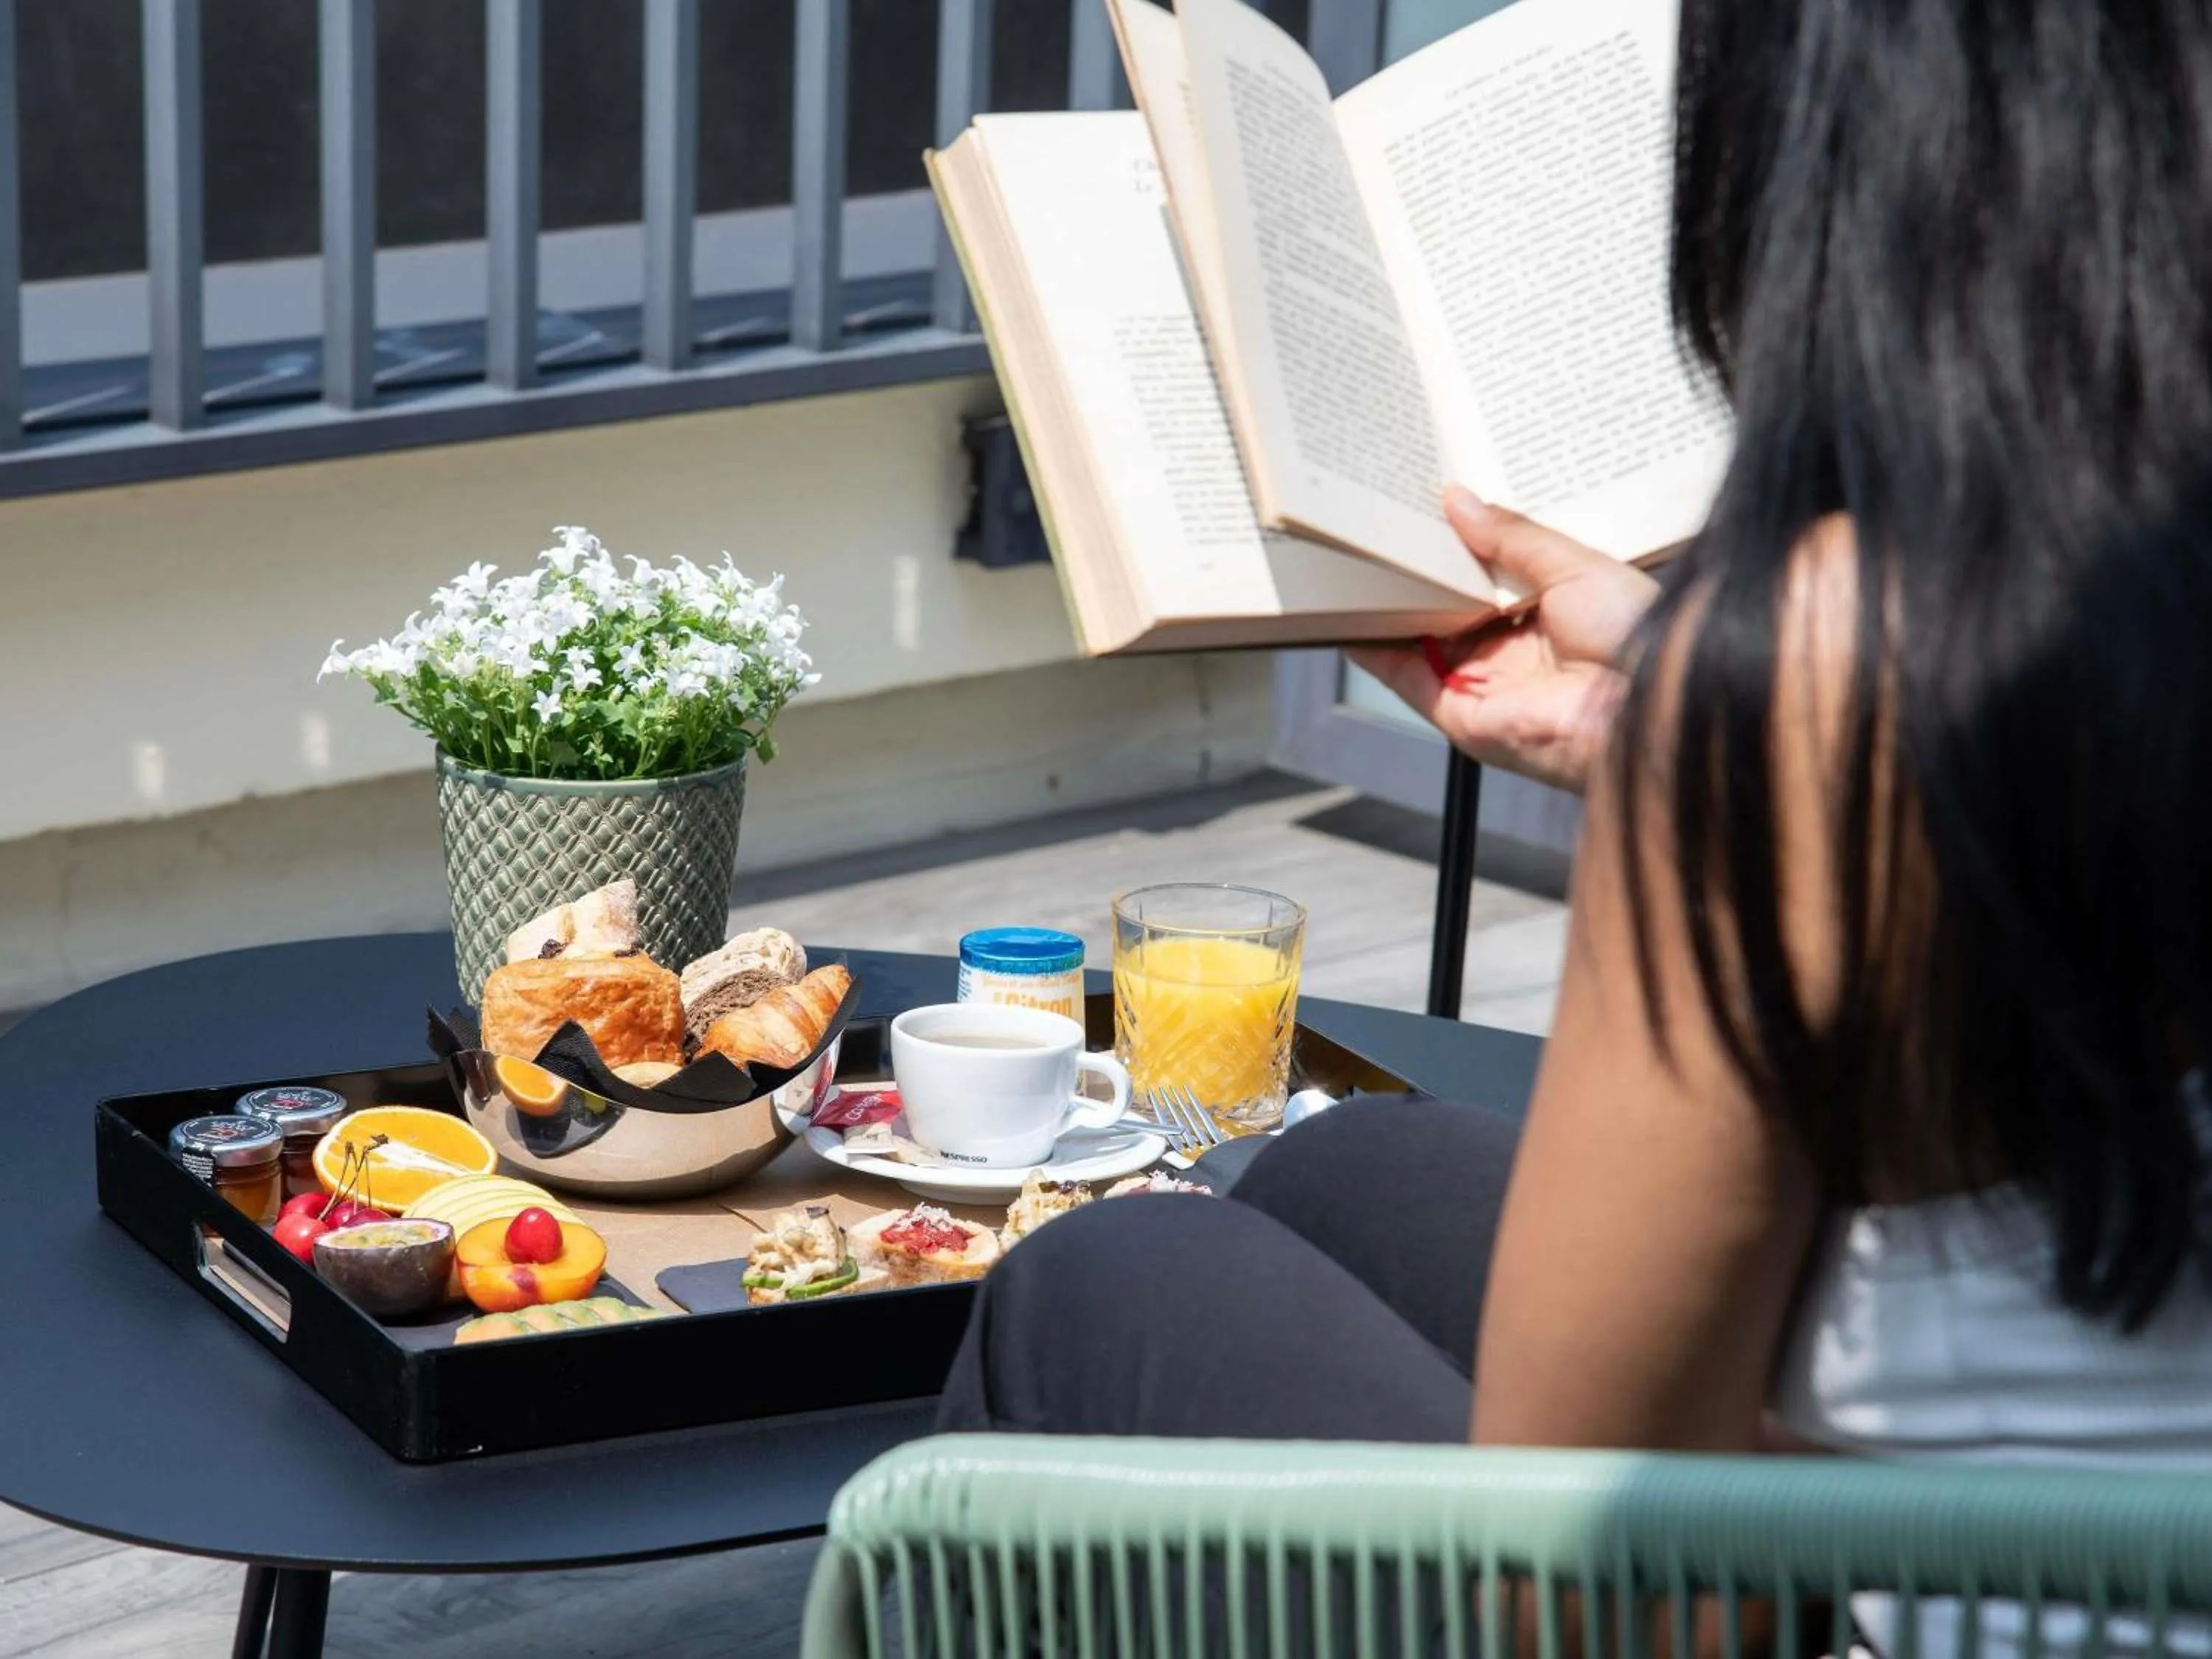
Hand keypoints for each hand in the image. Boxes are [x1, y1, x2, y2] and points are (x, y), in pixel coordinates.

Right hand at [1349, 486, 1657, 795]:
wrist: (1641, 704)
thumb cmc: (1632, 635)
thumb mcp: (1573, 565)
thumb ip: (1511, 536)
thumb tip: (1458, 499)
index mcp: (1547, 616)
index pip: (1488, 577)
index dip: (1458, 547)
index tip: (1425, 510)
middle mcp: (1512, 653)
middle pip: (1448, 608)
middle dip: (1417, 573)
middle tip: (1382, 528)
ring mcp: (1483, 684)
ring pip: (1421, 641)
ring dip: (1389, 607)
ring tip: (1356, 561)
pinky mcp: (1460, 714)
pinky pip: (1406, 678)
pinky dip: (1375, 649)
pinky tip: (1350, 614)